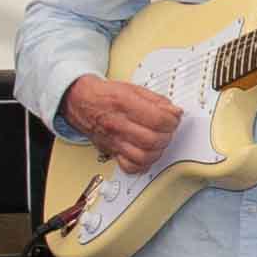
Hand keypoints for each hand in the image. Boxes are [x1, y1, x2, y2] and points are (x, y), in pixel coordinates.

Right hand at [61, 76, 183, 174]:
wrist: (82, 102)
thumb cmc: (106, 95)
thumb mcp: (133, 89)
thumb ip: (157, 100)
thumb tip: (174, 112)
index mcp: (124, 104)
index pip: (158, 119)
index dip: (172, 120)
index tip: (173, 117)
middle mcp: (118, 124)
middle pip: (152, 140)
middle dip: (167, 135)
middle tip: (167, 129)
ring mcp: (114, 140)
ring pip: (143, 156)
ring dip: (157, 150)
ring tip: (158, 141)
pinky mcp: (112, 152)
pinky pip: (130, 167)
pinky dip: (142, 164)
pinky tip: (146, 153)